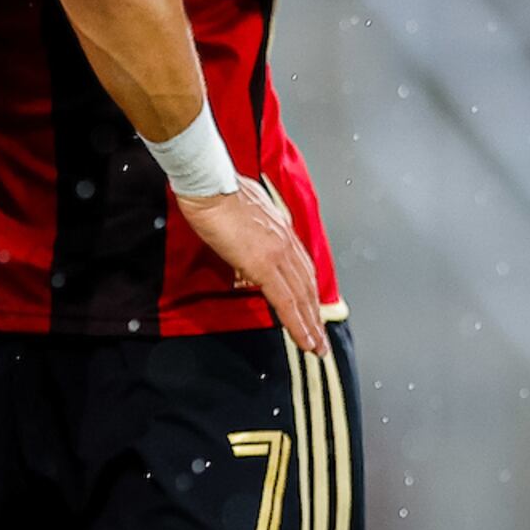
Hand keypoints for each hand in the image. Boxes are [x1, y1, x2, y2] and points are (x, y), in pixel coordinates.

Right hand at [173, 177, 329, 353]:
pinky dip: (297, 323)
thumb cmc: (217, 191)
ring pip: (303, 296)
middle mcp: (286, 241)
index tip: (313, 310)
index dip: (310, 292)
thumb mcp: (243, 211)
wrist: (209, 184)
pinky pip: (286, 301)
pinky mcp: (265, 265)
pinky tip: (303, 339)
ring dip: (311, 324)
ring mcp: (278, 253)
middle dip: (315, 315)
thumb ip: (251, 233)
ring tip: (315, 345)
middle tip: (320, 338)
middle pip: (308, 285)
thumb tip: (245, 249)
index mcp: (280, 229)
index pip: (302, 268)